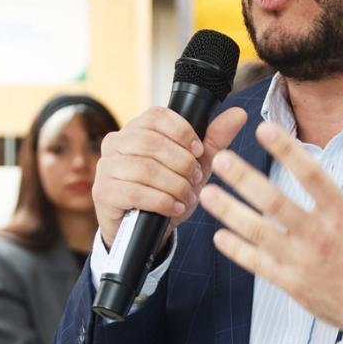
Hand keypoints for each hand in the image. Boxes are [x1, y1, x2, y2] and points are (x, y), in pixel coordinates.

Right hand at [92, 106, 247, 246]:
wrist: (147, 230)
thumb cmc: (169, 190)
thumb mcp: (196, 165)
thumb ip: (215, 139)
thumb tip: (239, 113)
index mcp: (136, 129)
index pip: (156, 116)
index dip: (182, 132)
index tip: (198, 151)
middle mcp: (116, 143)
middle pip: (151, 142)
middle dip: (181, 163)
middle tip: (196, 179)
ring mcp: (106, 168)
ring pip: (145, 168)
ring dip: (174, 185)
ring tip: (187, 197)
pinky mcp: (103, 193)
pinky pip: (134, 192)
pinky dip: (161, 201)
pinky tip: (174, 208)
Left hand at [199, 121, 342, 331]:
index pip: (310, 174)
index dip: (286, 150)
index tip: (264, 128)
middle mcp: (319, 235)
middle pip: (274, 202)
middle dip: (244, 179)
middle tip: (220, 159)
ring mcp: (303, 261)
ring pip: (259, 232)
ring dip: (229, 212)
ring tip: (206, 193)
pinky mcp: (293, 284)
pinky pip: (258, 264)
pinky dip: (237, 250)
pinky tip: (218, 235)